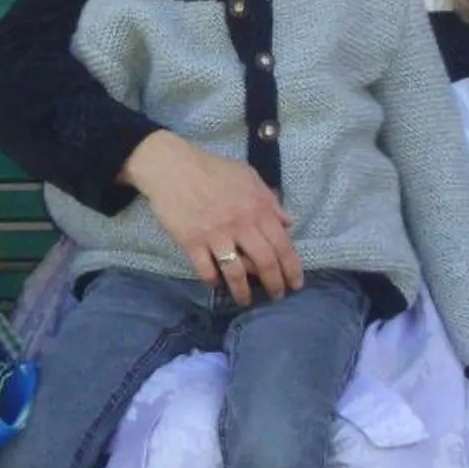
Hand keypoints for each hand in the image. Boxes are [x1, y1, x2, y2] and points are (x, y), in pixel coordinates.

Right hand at [123, 131, 300, 303]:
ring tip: (246, 300)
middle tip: (277, 296)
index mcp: (258, 207)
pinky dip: (213, 281)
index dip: (292, 268)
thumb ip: (270, 200)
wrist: (172, 167)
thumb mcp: (248, 176)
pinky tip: (216, 284)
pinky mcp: (192, 242)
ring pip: (236, 273)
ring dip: (243, 292)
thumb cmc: (212, 169)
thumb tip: (289, 222)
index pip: (282, 245)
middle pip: (264, 263)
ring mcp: (216, 235)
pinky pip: (207, 270)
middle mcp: (241, 224)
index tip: (296, 283)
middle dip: (275, 284)